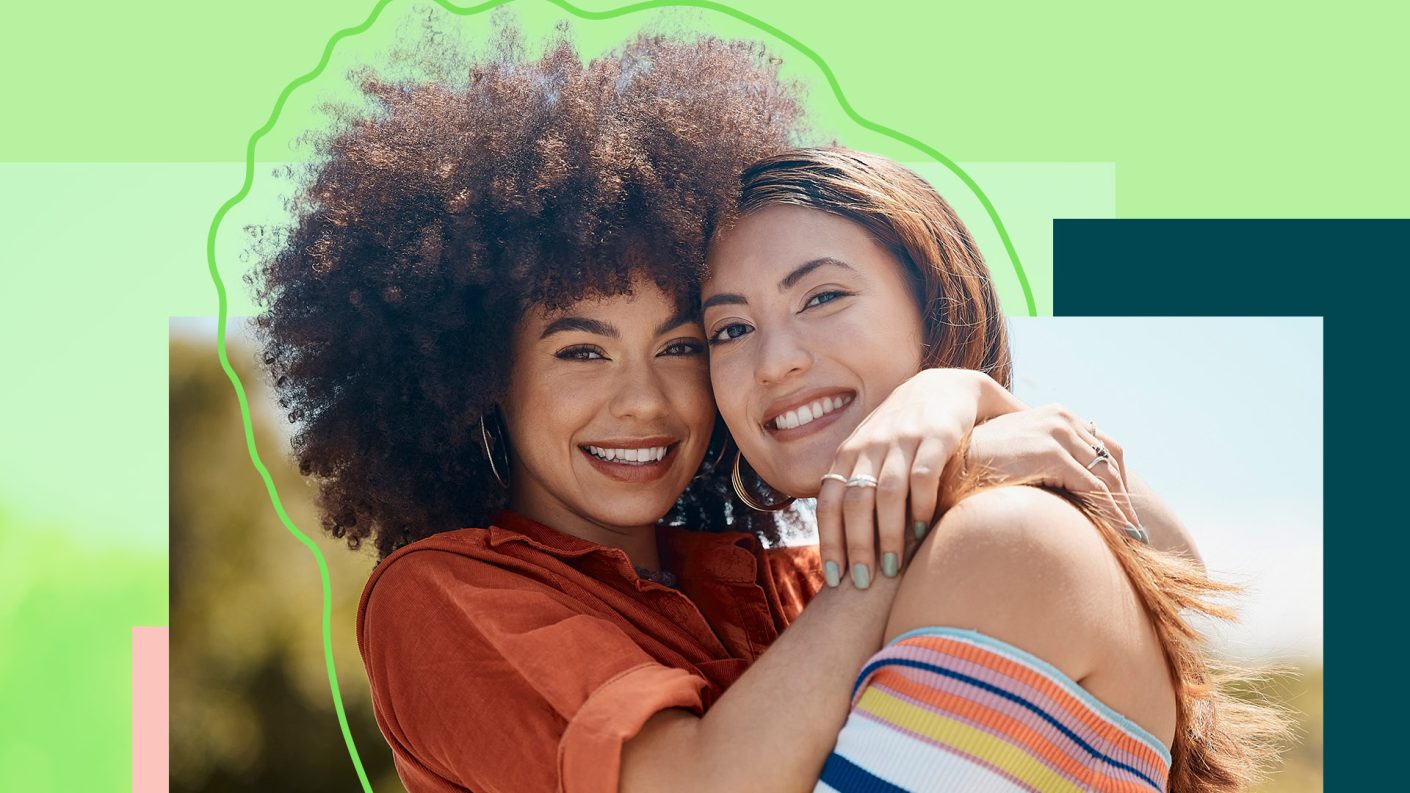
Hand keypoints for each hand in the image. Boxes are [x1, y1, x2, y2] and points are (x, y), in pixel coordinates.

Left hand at [814, 369, 1023, 588]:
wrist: (946, 387)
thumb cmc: (904, 435)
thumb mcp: (872, 455)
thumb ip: (855, 487)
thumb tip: (837, 541)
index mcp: (849, 453)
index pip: (829, 501)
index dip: (829, 540)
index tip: (834, 577)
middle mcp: (870, 445)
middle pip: (854, 502)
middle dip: (856, 546)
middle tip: (862, 583)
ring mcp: (901, 438)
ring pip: (886, 494)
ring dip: (887, 536)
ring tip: (892, 569)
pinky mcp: (936, 434)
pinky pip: (922, 477)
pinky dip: (920, 508)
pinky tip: (923, 534)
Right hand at [966, 405, 1139, 529]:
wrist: (947, 468)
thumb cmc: (979, 468)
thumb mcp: (1020, 456)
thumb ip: (1047, 460)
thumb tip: (1072, 487)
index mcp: (1056, 415)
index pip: (1103, 445)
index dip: (1118, 478)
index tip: (1124, 508)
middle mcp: (1060, 417)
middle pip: (1110, 458)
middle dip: (1124, 494)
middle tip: (1134, 528)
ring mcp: (1056, 432)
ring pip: (1105, 474)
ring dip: (1120, 507)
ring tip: (1129, 536)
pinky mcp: (1050, 453)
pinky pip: (1093, 487)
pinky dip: (1109, 511)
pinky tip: (1115, 530)